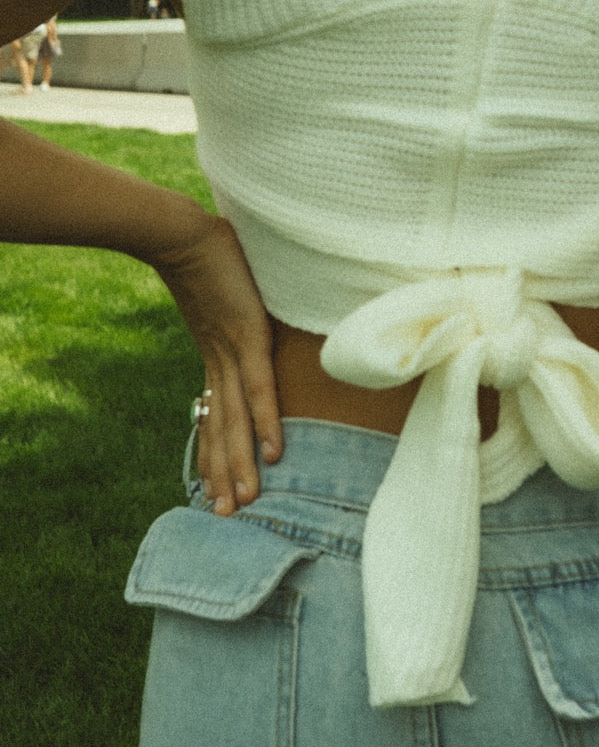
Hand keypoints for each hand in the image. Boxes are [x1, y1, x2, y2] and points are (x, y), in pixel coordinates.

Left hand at [150, 213, 282, 515]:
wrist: (177, 231)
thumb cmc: (208, 249)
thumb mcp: (226, 288)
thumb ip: (240, 302)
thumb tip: (250, 299)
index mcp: (215, 355)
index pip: (215, 414)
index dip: (215, 452)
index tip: (216, 486)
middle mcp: (220, 362)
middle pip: (221, 427)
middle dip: (224, 472)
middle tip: (227, 514)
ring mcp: (231, 352)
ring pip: (236, 419)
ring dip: (240, 462)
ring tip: (244, 502)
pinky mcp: (245, 336)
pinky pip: (258, 387)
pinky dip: (265, 421)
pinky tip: (273, 452)